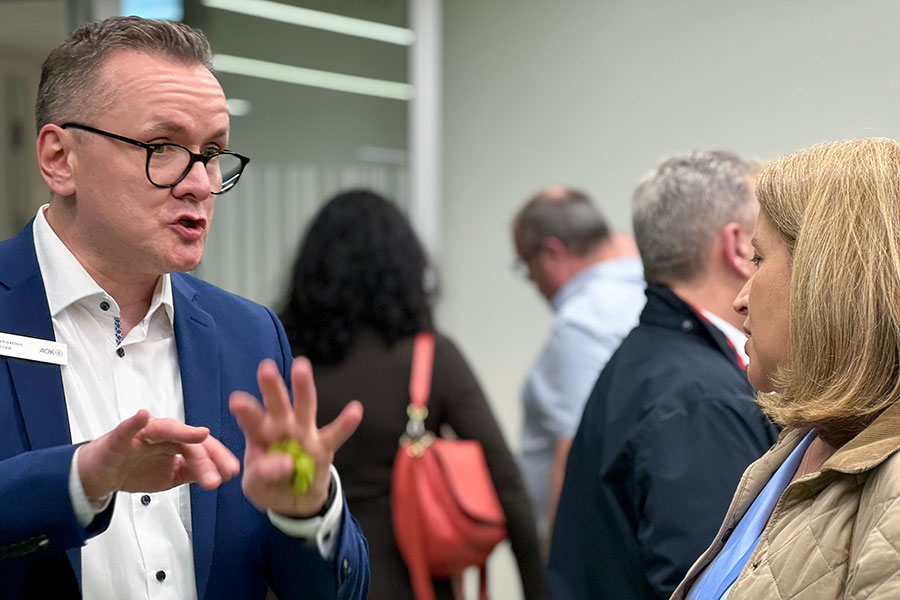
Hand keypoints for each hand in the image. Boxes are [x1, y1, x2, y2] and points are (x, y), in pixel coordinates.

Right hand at [77, 410, 240, 500]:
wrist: (100, 473)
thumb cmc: (135, 467)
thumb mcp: (170, 475)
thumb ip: (192, 472)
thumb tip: (218, 474)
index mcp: (177, 442)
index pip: (203, 448)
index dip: (219, 459)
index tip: (232, 471)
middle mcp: (163, 434)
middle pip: (190, 442)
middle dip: (206, 459)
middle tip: (217, 477)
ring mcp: (142, 434)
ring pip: (166, 430)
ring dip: (184, 432)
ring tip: (200, 434)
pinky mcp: (119, 438)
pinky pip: (127, 429)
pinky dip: (134, 422)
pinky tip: (142, 416)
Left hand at [229, 357, 362, 517]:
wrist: (293, 501)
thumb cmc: (269, 486)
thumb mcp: (255, 487)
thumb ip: (262, 475)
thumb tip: (287, 463)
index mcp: (260, 435)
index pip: (252, 421)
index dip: (246, 411)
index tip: (236, 400)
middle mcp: (282, 427)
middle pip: (277, 405)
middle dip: (272, 387)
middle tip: (266, 368)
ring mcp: (305, 434)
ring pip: (305, 408)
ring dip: (303, 388)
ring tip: (302, 367)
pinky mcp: (324, 447)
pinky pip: (335, 434)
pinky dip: (345, 424)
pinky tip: (355, 409)